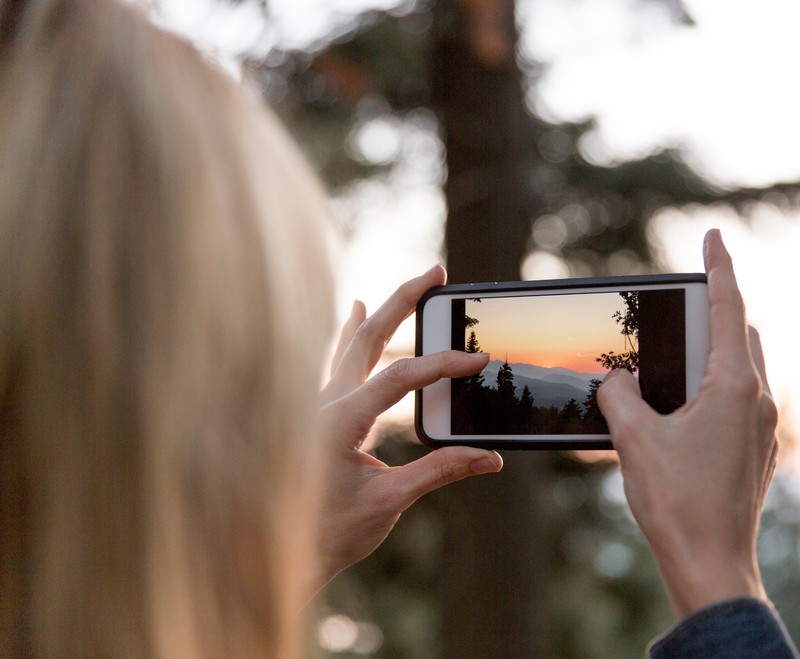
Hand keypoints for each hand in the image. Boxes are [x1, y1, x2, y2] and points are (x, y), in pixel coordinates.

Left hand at [316, 265, 501, 584]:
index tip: (478, 362)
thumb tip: (489, 459)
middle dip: (404, 301)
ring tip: (409, 286)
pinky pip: (340, 361)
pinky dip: (354, 334)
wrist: (269, 551)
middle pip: (368, 336)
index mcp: (337, 420)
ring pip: (351, 344)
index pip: (399, 378)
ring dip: (382, 313)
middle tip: (437, 273)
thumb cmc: (325, 532)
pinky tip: (356, 314)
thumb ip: (438, 472)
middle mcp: (322, 403)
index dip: (442, 365)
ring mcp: (318, 406)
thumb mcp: (388, 503)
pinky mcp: (321, 415)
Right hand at [596, 229, 778, 618]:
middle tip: (682, 303)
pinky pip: (738, 400)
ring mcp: (761, 429)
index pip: (729, 309)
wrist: (711, 564)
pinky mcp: (755, 451)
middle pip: (741, 336)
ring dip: (714, 353)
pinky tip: (680, 405)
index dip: (719, 268)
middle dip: (715, 312)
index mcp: (734, 387)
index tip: (714, 236)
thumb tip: (615, 381)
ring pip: (742, 369)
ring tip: (674, 357)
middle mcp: (758, 401)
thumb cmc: (677, 502)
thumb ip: (619, 395)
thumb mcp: (634, 438)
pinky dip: (714, 386)